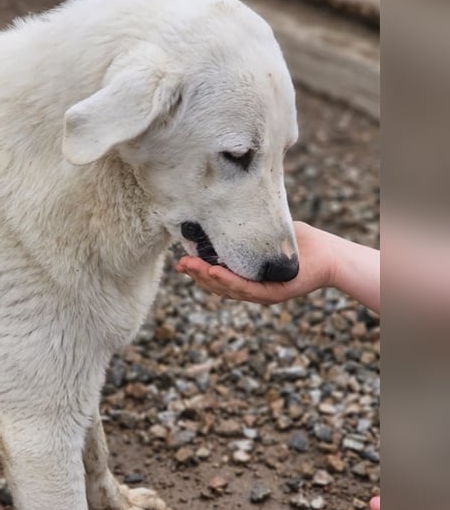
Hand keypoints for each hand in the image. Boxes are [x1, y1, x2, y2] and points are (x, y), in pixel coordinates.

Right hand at [176, 221, 335, 304]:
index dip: (197, 272)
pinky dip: (229, 281)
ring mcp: (261, 294)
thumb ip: (244, 233)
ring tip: (192, 267)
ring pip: (228, 289)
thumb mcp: (264, 236)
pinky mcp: (273, 294)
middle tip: (180, 264)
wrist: (329, 254)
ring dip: (207, 278)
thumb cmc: (299, 243)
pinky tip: (215, 272)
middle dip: (196, 275)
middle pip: (217, 286)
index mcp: (246, 278)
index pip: (217, 278)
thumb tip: (221, 215)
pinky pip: (247, 289)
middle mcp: (251, 290)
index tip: (181, 262)